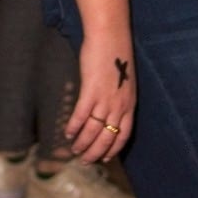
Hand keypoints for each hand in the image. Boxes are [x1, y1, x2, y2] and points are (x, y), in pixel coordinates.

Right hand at [62, 33, 133, 162]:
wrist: (111, 37)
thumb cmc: (117, 55)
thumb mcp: (124, 81)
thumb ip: (118, 97)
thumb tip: (108, 109)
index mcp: (130, 104)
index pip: (123, 135)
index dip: (113, 149)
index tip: (104, 158)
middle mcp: (119, 106)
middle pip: (107, 137)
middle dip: (95, 152)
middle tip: (85, 161)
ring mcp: (106, 100)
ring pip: (93, 131)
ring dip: (82, 143)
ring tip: (74, 150)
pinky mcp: (91, 91)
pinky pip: (81, 116)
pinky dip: (73, 127)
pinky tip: (67, 133)